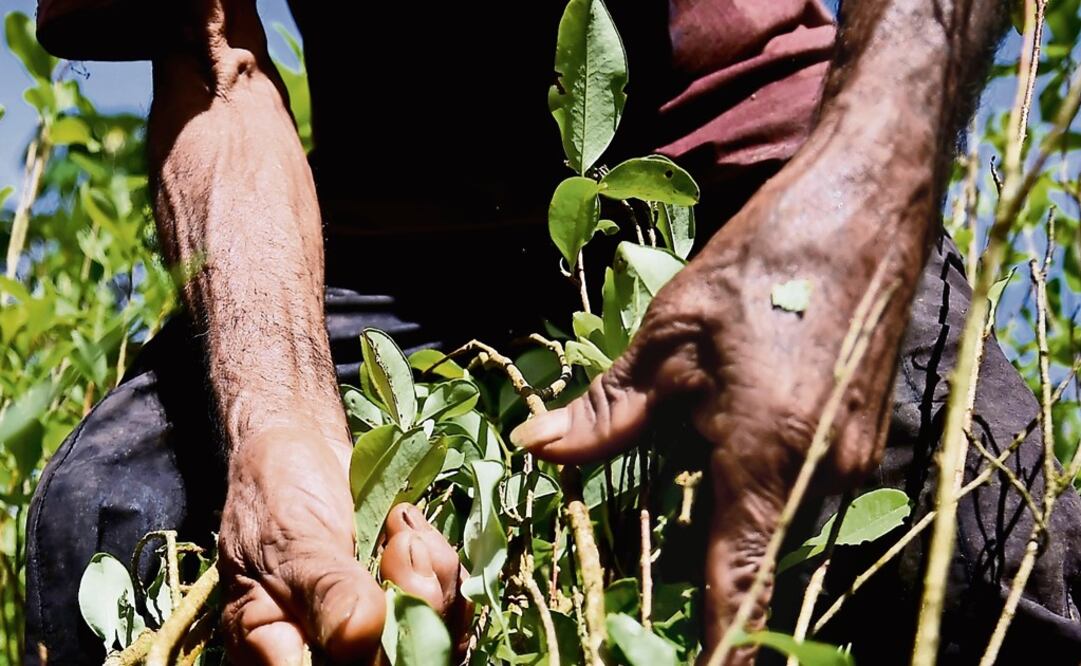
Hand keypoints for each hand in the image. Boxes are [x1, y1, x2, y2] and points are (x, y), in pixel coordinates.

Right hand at [218, 424, 464, 663]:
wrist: (299, 452)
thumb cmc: (275, 496)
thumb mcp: (292, 540)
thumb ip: (325, 589)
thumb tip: (357, 638)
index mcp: (281, 654)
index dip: (373, 655)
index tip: (379, 603)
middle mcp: (330, 653)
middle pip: (397, 663)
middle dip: (416, 607)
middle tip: (403, 544)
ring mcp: (375, 631)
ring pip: (433, 639)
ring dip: (434, 581)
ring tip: (403, 529)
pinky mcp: (409, 603)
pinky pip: (448, 606)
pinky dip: (443, 568)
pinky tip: (414, 530)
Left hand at [511, 141, 921, 660]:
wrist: (861, 208)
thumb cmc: (760, 266)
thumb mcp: (666, 340)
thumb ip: (605, 415)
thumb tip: (536, 451)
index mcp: (767, 459)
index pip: (740, 584)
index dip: (722, 647)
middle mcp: (823, 474)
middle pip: (757, 553)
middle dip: (710, 569)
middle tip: (647, 562)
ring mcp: (854, 456)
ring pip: (782, 518)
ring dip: (736, 517)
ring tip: (693, 463)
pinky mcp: (863, 433)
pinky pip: (806, 486)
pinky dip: (763, 482)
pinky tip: (731, 432)